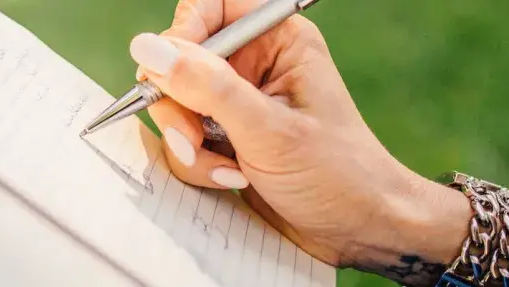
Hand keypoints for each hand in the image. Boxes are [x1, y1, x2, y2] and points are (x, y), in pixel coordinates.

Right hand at [133, 0, 469, 278]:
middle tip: (195, 139)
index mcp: (277, 40)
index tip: (169, 72)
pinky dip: (198, 165)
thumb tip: (148, 47)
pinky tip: (233, 181)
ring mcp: (236, 104)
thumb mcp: (268, 129)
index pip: (209, 9)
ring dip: (189, 145)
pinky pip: (184, 140)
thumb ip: (206, 87)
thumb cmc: (338, 174)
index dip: (182, 34)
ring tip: (228, 172)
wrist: (360, 231)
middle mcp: (254, 65)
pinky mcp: (225, 139)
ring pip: (175, 107)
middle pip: (179, 62)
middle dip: (180, 108)